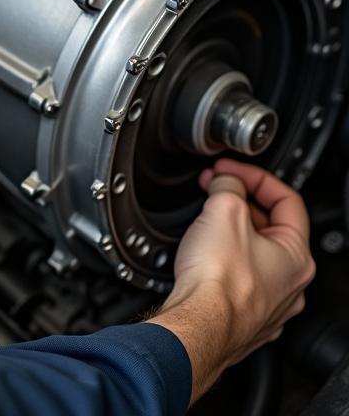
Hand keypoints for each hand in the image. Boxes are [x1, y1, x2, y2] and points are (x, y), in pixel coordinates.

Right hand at [149, 158, 314, 401]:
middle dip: (239, 203)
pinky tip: (204, 258)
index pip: (286, 199)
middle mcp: (290, 284)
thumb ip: (228, 185)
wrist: (200, 325)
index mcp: (296, 256)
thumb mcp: (223, 209)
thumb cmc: (218, 280)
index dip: (254, 176)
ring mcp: (269, 304)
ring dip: (230, 233)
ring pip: (254, 255)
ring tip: (204, 222)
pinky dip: (222, 262)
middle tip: (213, 190)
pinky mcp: (245, 319)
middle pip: (270, 227)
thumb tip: (225, 180)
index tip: (229, 170)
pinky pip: (239, 280)